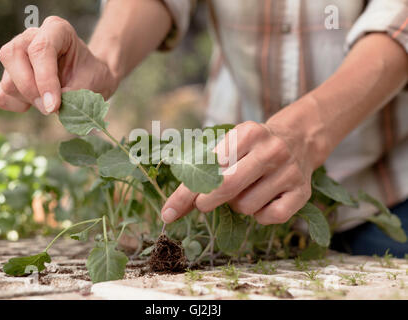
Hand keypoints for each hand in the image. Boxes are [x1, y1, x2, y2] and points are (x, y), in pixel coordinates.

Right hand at [0, 16, 117, 114]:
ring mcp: (16, 56)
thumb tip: (49, 106)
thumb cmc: (92, 76)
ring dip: (29, 100)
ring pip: (8, 81)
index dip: (45, 79)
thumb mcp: (93, 83)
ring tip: (52, 103)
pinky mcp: (9, 77)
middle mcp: (30, 37)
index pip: (40, 49)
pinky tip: (36, 104)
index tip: (54, 105)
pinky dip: (17, 105)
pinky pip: (2, 96)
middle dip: (31, 89)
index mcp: (56, 30)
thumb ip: (72, 94)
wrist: (91, 80)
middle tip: (52, 107)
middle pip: (12, 57)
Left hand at [161, 120, 315, 224]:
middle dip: (206, 202)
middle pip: (227, 186)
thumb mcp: (229, 147)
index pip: (208, 168)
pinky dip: (261, 215)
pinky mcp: (302, 191)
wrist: (299, 139)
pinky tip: (263, 200)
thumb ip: (201, 174)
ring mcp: (289, 171)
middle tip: (202, 204)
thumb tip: (172, 208)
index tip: (168, 213)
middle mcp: (271, 150)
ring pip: (247, 206)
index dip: (185, 193)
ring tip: (246, 191)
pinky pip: (271, 217)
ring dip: (238, 206)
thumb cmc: (252, 148)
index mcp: (247, 133)